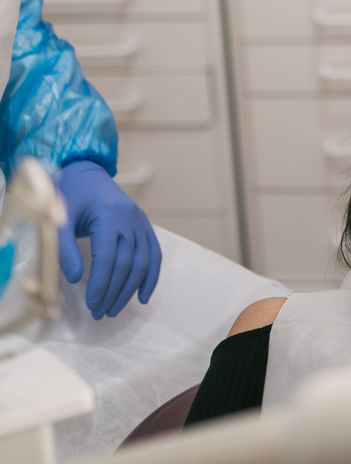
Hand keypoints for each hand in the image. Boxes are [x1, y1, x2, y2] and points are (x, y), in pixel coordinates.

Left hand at [56, 160, 161, 318]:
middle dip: (114, 292)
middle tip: (99, 314)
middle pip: (127, 263)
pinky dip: (151, 276)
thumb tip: (75, 279)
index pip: (108, 257)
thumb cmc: (70, 195)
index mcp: (109, 214)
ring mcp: (141, 221)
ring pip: (142, 261)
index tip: (91, 305)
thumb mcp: (60, 218)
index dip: (101, 284)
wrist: (87, 173)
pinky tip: (143, 297)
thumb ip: (65, 248)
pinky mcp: (144, 224)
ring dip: (130, 290)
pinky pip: (155, 253)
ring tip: (113, 310)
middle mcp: (130, 218)